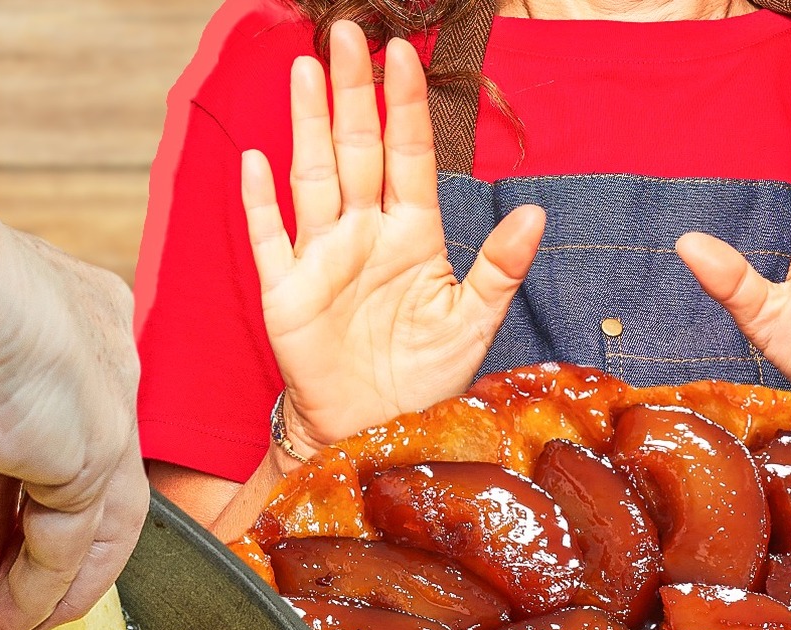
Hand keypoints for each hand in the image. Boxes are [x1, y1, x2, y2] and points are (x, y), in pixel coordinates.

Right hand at [241, 24, 545, 464]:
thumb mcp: (473, 322)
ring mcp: (323, 259)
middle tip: (349, 34)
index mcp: (413, 234)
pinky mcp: (287, 292)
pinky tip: (255, 161)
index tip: (405, 52)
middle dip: (352, 93)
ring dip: (307, 126)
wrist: (378, 429)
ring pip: (314, 177)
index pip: (409, 155)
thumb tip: (535, 212)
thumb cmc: (428, 376)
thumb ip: (500, 267)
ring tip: (306, 70)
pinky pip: (271, 239)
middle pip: (357, 149)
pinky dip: (261, 204)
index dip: (405, 106)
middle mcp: (366, 234)